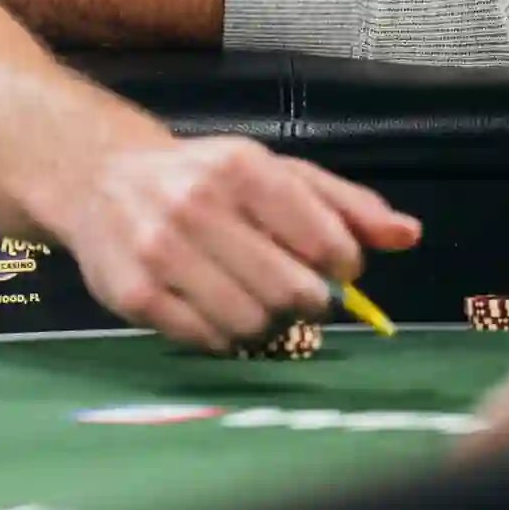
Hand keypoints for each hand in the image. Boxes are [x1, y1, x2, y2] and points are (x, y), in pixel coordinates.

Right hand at [43, 135, 421, 351]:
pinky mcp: (134, 294)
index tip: (330, 264)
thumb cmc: (203, 178)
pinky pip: (208, 341)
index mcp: (244, 168)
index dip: (343, 266)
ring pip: (252, 324)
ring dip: (266, 323)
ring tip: (252, 300)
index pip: (328, 243)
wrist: (99, 179)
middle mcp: (199, 205)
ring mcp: (161, 252)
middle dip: (307, 301)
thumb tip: (409, 236)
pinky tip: (214, 309)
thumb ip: (346, 203)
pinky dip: (223, 337)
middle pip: (294, 292)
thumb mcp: (275, 172)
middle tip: (294, 291)